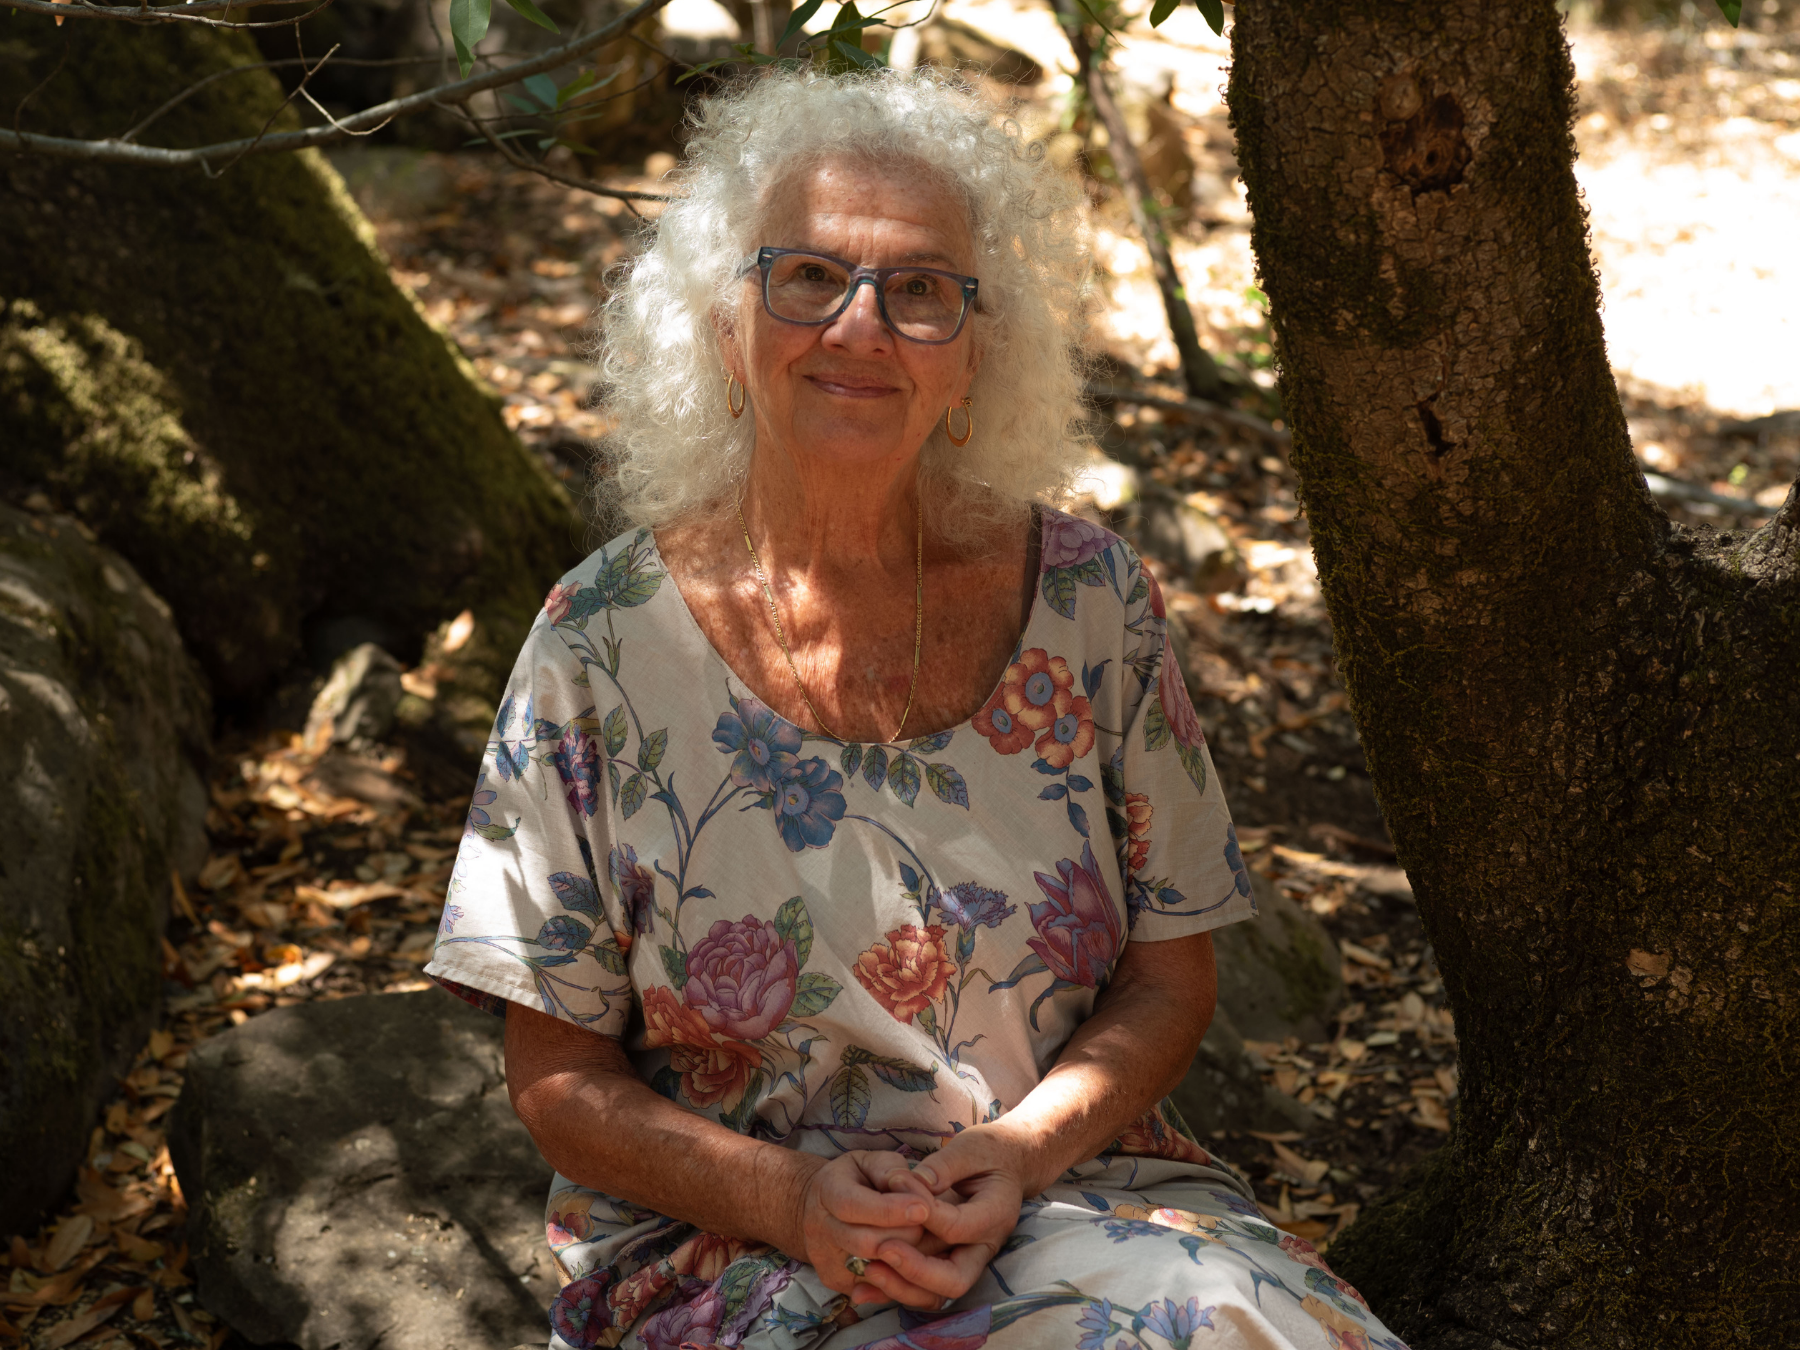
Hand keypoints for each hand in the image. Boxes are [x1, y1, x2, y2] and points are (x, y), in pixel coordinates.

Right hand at [786, 1151, 950, 1308]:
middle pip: (866, 1243)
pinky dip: (900, 1276)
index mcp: (827, 1191)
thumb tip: (916, 1193)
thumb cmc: (856, 1178)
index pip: (853, 1206)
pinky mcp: (837, 1282)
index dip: (891, 1210)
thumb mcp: (872, 1160)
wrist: (820, 1205)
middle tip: (931, 1225)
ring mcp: (826, 1260)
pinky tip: (914, 1257)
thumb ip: (893, 1171)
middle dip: (906, 1235)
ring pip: (873, 1271)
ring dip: (908, 1258)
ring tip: (927, 1241)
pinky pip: (876, 1289)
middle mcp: (819, 1229)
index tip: (925, 1207)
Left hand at [874, 1127, 1028, 1303]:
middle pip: (954, 1280)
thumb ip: (944, 1166)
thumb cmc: (989, 1152)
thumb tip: (913, 1182)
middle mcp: (984, 1246)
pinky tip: (864, 1287)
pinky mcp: (950, 1264)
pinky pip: (924, 1289)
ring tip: (868, 1270)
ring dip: (902, 1287)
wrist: (1007, 1166)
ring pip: (937, 1292)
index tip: (893, 1190)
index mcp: (995, 1214)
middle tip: (882, 1249)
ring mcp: (968, 1260)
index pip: (957, 1228)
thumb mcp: (970, 1148)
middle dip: (915, 1270)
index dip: (924, 1215)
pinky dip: (896, 1289)